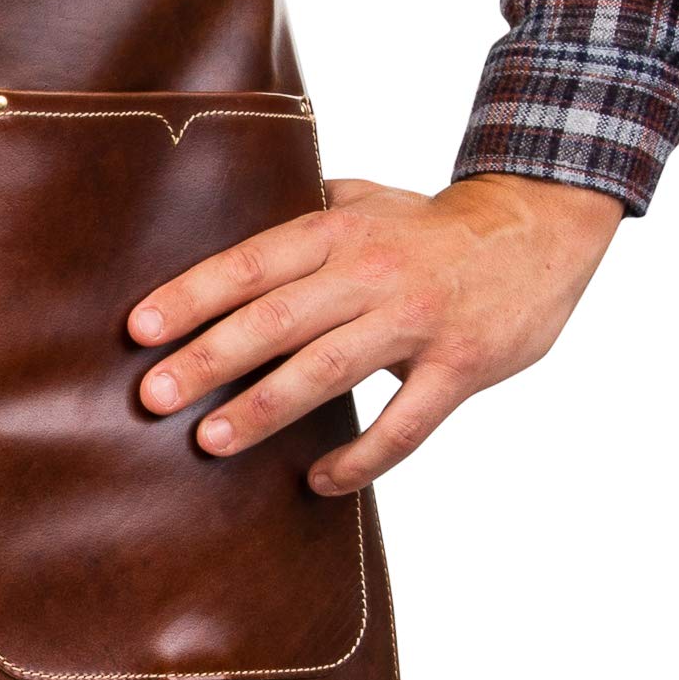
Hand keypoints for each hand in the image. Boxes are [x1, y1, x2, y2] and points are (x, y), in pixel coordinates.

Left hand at [129, 173, 622, 493]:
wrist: (538, 228)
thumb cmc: (430, 224)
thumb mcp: (363, 198)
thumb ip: (301, 215)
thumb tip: (224, 226)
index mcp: (338, 229)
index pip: (250, 263)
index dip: (193, 294)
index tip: (140, 328)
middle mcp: (371, 272)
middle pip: (277, 318)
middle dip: (209, 359)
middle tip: (154, 396)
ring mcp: (417, 320)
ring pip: (329, 371)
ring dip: (265, 408)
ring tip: (211, 441)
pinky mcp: (459, 366)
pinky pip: (404, 424)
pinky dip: (360, 459)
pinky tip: (317, 481)